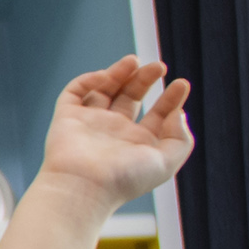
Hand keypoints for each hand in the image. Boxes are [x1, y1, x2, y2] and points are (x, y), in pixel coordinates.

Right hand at [31, 55, 191, 210]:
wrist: (83, 187)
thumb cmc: (123, 180)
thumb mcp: (166, 162)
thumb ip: (180, 138)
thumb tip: (177, 114)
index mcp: (137, 144)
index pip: (158, 115)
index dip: (172, 99)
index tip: (181, 85)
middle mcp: (114, 132)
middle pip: (131, 97)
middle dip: (145, 79)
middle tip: (159, 66)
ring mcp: (90, 123)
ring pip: (105, 90)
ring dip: (120, 72)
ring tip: (134, 61)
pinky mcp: (67, 117)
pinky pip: (76, 92)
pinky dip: (89, 79)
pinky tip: (106, 76)